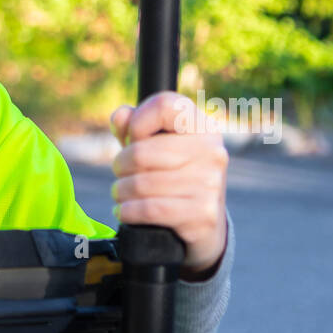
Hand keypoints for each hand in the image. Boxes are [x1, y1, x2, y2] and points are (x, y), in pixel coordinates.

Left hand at [109, 92, 228, 276]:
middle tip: (121, 173)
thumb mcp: (157, 146)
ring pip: (141, 184)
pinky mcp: (203, 214)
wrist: (206, 226)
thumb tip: (120, 117)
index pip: (165, 105)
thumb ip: (135, 126)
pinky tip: (124, 211)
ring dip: (121, 191)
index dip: (138, 121)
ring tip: (121, 194)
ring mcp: (210, 183)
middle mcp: (211, 151)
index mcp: (202, 127)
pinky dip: (128, 211)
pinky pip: (149, 209)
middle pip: (142, 152)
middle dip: (121, 165)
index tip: (133, 138)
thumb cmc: (175, 177)